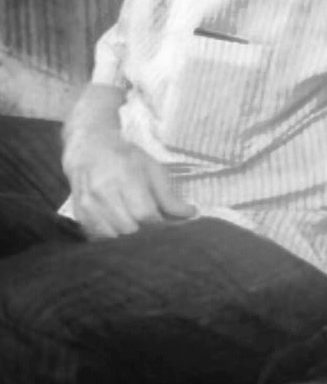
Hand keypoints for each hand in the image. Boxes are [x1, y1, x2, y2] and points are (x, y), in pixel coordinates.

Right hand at [63, 128, 194, 237]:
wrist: (89, 147)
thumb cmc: (126, 157)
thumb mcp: (151, 168)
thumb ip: (168, 195)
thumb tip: (191, 214)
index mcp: (124, 177)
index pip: (145, 213)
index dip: (158, 222)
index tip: (164, 221)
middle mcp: (102, 192)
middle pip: (129, 228)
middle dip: (143, 230)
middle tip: (148, 222)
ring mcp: (87, 205)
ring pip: (113, 236)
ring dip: (126, 234)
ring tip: (132, 221)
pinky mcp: (79, 214)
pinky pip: (98, 236)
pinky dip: (111, 234)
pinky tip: (117, 222)